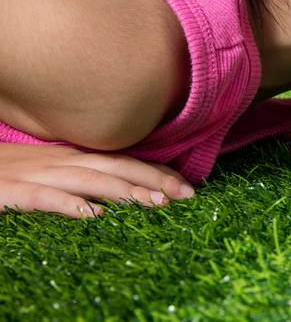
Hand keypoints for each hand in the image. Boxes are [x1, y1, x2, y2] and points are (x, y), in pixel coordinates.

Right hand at [0, 143, 193, 218]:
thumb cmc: (5, 170)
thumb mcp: (47, 169)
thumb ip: (79, 175)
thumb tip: (113, 194)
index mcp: (71, 157)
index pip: (122, 161)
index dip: (156, 172)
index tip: (188, 186)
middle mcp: (61, 161)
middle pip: (116, 166)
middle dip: (155, 179)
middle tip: (187, 195)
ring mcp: (38, 175)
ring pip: (90, 180)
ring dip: (126, 192)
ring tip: (157, 204)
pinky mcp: (13, 192)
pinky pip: (45, 198)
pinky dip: (71, 205)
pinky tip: (94, 217)